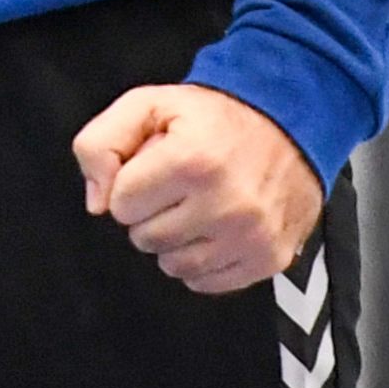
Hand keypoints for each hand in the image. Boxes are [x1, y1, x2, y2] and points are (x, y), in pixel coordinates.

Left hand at [72, 84, 321, 294]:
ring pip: (173, 265)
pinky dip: (201, 261)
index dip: (129, 184)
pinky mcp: (270, 258)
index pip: (121, 203)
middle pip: (145, 238)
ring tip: (194, 207)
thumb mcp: (148, 105)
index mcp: (192, 160)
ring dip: (173, 240)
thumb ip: (101, 144)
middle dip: (150, 213)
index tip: (152, 168)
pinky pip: (206, 282)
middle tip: (175, 187)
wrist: (290, 123)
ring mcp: (251, 235)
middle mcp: (226, 203)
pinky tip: (213, 229)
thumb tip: (97, 203)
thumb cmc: (213, 117)